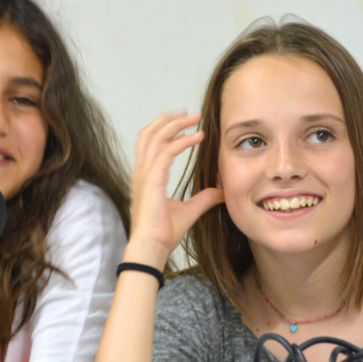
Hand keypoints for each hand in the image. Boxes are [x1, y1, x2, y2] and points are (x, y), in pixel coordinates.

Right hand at [127, 112, 223, 267]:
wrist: (152, 247)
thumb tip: (221, 191)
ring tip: (195, 119)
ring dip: (176, 124)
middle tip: (190, 113)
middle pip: (149, 133)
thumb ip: (204, 199)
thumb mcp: (189, 211)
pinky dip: (182, 141)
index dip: (165, 128)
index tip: (185, 122)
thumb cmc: (163, 233)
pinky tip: (199, 137)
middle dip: (169, 120)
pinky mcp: (151, 180)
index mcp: (146, 177)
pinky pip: (166, 151)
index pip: (149, 142)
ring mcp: (144, 175)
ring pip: (156, 137)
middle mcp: (142, 172)